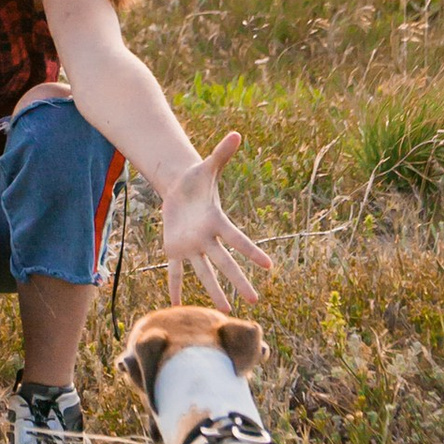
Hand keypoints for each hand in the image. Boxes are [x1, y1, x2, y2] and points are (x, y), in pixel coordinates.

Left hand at [159, 129, 276, 307]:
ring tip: (226, 309)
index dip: (252, 251)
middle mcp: (208, 239)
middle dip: (239, 281)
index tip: (269, 266)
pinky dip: (174, 284)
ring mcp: (192, 246)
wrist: (180, 189)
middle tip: (254, 300)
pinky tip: (174, 301)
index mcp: (217, 221)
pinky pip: (175, 270)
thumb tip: (237, 134)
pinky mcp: (175, 249)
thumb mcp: (207, 167)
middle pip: (225, 263)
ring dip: (213, 290)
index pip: (237, 239)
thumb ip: (221, 154)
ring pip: (204, 272)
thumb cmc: (197, 179)